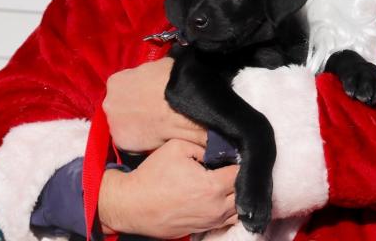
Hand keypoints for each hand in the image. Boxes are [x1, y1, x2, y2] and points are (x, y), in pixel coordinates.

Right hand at [98, 139, 239, 237]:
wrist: (132, 205)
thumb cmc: (152, 176)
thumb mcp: (177, 147)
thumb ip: (204, 146)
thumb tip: (220, 149)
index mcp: (212, 186)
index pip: (240, 173)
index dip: (240, 161)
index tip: (234, 155)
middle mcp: (215, 207)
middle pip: (243, 192)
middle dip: (241, 179)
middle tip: (232, 167)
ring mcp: (209, 221)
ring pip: (238, 210)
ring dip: (237, 196)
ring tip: (227, 183)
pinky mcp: (202, 229)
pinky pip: (226, 221)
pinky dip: (229, 210)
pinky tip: (222, 199)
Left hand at [103, 58, 205, 151]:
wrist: (177, 105)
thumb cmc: (170, 82)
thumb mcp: (156, 67)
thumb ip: (145, 77)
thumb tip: (152, 80)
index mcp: (115, 83)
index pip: (120, 90)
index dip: (134, 95)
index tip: (145, 99)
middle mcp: (109, 103)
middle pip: (118, 110)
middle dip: (131, 112)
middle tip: (150, 114)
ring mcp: (114, 124)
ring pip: (123, 128)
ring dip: (135, 128)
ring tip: (154, 127)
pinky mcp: (122, 142)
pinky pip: (130, 144)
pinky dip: (140, 143)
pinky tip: (154, 137)